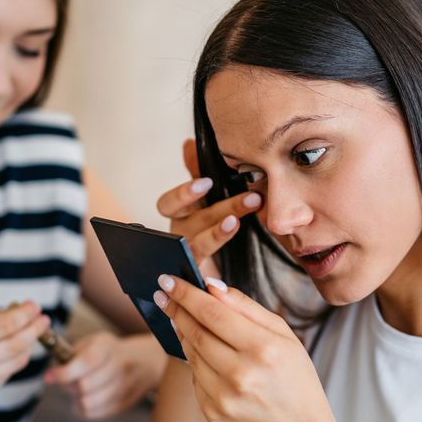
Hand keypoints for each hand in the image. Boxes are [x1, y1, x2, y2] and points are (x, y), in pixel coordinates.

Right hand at [0, 301, 48, 411]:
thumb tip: (18, 312)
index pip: (1, 326)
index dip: (24, 315)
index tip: (34, 306)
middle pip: (14, 345)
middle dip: (34, 330)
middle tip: (44, 319)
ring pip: (15, 361)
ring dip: (29, 344)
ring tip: (34, 330)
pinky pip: (7, 372)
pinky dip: (16, 358)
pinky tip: (17, 348)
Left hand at [43, 332, 165, 419]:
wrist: (144, 362)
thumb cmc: (107, 352)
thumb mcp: (91, 343)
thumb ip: (71, 356)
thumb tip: (51, 376)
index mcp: (108, 347)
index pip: (85, 363)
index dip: (63, 373)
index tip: (48, 376)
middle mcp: (119, 366)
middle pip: (84, 386)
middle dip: (67, 386)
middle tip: (64, 381)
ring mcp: (124, 387)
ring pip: (88, 403)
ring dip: (75, 399)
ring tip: (75, 391)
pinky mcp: (124, 404)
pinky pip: (94, 413)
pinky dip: (83, 408)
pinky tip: (84, 399)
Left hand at [153, 275, 343, 421]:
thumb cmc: (295, 380)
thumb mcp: (284, 336)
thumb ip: (247, 307)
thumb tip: (211, 286)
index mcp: (263, 348)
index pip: (212, 313)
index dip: (186, 294)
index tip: (168, 279)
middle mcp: (242, 374)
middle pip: (196, 332)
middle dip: (175, 309)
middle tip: (162, 293)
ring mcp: (224, 397)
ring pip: (191, 354)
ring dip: (182, 333)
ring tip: (180, 319)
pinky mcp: (213, 413)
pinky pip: (195, 378)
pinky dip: (195, 361)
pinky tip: (202, 353)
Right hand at [155, 139, 261, 277]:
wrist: (207, 274)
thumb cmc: (205, 228)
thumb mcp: (204, 200)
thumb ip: (196, 172)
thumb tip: (188, 143)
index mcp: (180, 215)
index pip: (169, 203)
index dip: (184, 194)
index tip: (206, 183)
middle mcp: (178, 234)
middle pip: (193, 220)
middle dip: (223, 208)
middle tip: (252, 199)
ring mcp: (185, 257)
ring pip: (199, 245)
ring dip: (219, 234)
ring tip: (238, 223)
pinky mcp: (197, 278)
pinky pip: (204, 275)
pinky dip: (212, 273)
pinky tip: (228, 265)